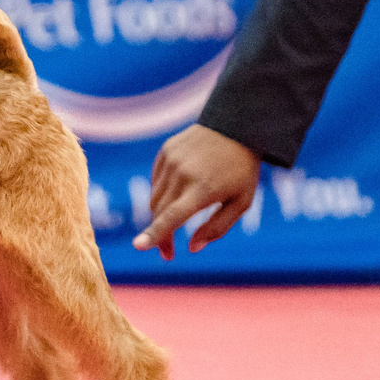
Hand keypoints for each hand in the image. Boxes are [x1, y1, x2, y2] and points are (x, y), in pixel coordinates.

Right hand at [134, 124, 260, 259]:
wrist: (236, 125)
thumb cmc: (242, 170)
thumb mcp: (241, 203)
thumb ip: (217, 228)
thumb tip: (191, 247)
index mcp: (203, 189)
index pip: (172, 216)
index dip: (155, 234)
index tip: (138, 246)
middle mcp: (182, 173)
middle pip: (159, 212)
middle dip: (160, 236)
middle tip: (168, 254)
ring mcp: (171, 160)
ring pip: (155, 198)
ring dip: (160, 216)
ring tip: (175, 224)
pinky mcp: (165, 151)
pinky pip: (157, 181)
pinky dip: (163, 194)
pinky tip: (178, 194)